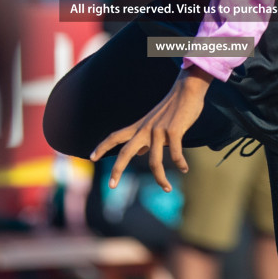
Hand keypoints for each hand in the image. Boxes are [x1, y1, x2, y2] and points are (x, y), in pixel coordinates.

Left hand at [92, 68, 212, 191]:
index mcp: (139, 127)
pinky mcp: (173, 131)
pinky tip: (184, 169)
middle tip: (111, 185)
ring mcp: (158, 131)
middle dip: (117, 169)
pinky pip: (175, 154)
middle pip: (126, 152)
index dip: (102, 147)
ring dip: (160, 179)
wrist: (186, 90)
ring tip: (167, 188)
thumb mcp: (154, 122)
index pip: (115, 136)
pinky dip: (180, 164)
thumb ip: (146, 138)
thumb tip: (141, 153)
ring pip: (155, 162)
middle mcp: (145, 129)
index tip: (91, 157)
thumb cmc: (172, 107)